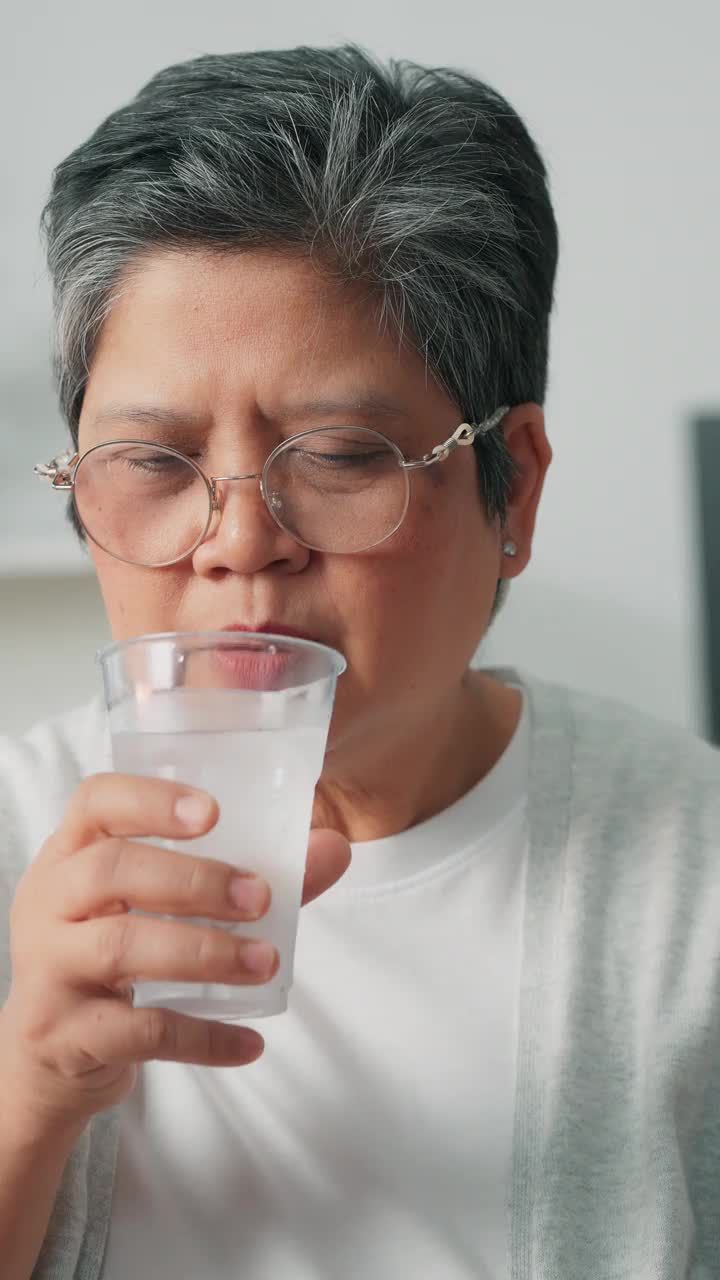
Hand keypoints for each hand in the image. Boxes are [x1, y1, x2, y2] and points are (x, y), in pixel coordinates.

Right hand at [0, 772, 350, 1144]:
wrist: (50, 1057)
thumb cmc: (115, 957)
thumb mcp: (157, 910)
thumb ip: (246, 878)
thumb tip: (335, 847)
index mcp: (71, 854)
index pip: (95, 802)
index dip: (150, 800)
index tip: (212, 813)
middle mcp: (48, 902)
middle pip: (110, 871)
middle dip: (192, 880)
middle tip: (257, 897)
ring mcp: (48, 969)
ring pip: (120, 947)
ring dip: (204, 953)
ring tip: (265, 963)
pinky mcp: (65, 1034)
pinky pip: (139, 1032)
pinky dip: (202, 1036)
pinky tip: (249, 1043)